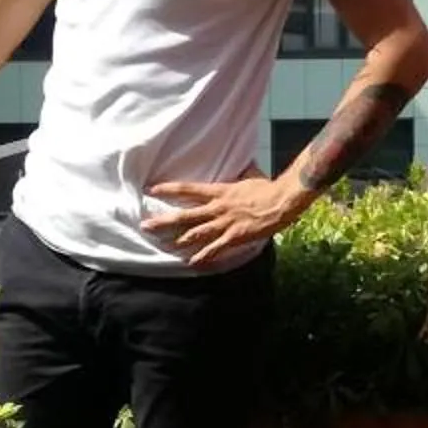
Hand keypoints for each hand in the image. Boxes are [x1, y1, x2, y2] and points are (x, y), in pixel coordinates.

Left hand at [142, 174, 306, 265]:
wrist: (282, 200)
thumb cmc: (268, 188)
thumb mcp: (250, 176)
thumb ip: (240, 174)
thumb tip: (242, 165)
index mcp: (219, 191)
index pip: (188, 189)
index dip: (168, 189)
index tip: (151, 190)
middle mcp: (217, 208)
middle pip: (185, 215)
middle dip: (164, 221)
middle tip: (145, 225)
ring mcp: (225, 223)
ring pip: (196, 233)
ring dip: (179, 240)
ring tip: (164, 246)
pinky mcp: (235, 236)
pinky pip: (215, 248)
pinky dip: (203, 256)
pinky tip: (192, 262)